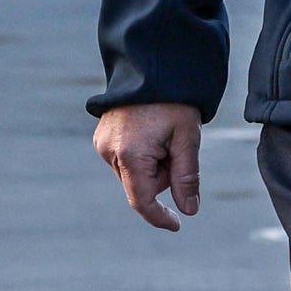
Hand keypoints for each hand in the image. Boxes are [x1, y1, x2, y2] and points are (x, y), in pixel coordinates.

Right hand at [97, 101, 204, 228]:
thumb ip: (187, 177)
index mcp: (130, 155)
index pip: (142, 201)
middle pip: (141, 185)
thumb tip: (189, 210)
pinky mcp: (101, 137)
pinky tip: (150, 131)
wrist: (151, 66)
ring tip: (162, 133)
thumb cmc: (173, 101)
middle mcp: (109, 152)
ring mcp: (102, 143)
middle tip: (176, 146)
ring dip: (152, 164)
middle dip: (163, 175)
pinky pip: (125, 159)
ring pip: (134, 173)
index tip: (177, 224)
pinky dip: (142, 154)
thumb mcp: (187, 138)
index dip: (159, 216)